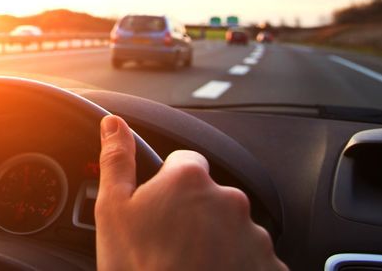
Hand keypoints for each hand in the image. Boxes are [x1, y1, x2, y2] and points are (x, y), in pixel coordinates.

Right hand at [95, 115, 286, 269]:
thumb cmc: (139, 268)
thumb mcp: (112, 211)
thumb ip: (117, 160)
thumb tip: (114, 124)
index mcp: (190, 180)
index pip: (183, 163)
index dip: (167, 185)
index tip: (158, 210)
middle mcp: (229, 200)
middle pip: (209, 196)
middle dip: (193, 214)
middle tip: (168, 244)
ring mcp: (253, 234)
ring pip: (231, 227)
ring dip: (215, 241)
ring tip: (188, 265)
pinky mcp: (268, 265)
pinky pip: (251, 257)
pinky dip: (235, 265)